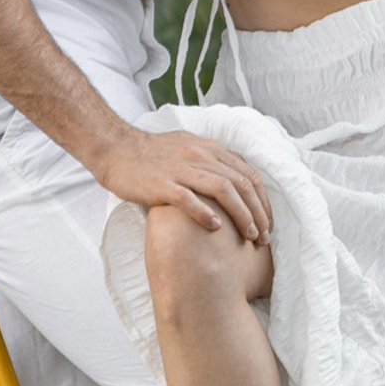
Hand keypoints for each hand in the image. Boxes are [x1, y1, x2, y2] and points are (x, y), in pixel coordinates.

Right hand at [94, 125, 271, 241]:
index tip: (268, 222)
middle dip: (259, 212)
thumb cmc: (152, 153)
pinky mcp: (161, 184)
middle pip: (241, 184)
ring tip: (249, 236)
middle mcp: (199, 156)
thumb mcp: (188, 148)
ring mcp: (181, 169)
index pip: (248, 174)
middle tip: (264, 237)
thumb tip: (235, 178)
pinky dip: (205, 213)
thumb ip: (212, 161)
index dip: (263, 201)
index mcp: (209, 149)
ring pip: (223, 190)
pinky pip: (188, 199)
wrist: (116, 148)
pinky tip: (215, 228)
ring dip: (241, 215)